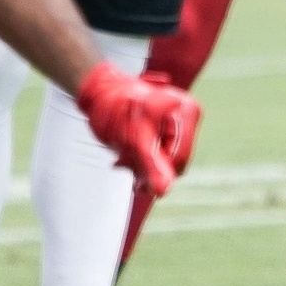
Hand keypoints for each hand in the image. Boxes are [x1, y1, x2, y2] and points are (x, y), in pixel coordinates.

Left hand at [76, 64, 200, 198]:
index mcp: (186, 110)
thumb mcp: (132, 139)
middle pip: (176, 160)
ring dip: (143, 167)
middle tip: (123, 165)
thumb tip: (164, 191)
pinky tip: (126, 157)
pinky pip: (161, 155)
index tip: (135, 179)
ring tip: (122, 161)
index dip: (158, 172)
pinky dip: (143, 160)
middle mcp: (187, 114)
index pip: (180, 157)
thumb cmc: (114, 108)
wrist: (98, 93)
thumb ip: (150, 165)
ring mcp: (179, 121)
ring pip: (167, 161)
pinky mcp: (168, 127)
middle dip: (150, 169)